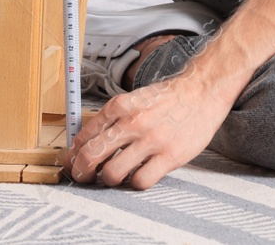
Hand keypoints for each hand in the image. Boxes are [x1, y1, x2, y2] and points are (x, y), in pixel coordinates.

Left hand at [62, 72, 230, 189]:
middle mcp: (131, 122)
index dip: (73, 155)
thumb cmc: (167, 98)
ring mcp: (151, 140)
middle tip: (83, 177)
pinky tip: (138, 175)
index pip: (83, 136)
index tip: (73, 163)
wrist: (202, 90)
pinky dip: (135, 183)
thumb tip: (86, 143)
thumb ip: (112, 119)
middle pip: (91, 156)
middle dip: (81, 172)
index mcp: (119, 106)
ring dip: (108, 180)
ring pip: (112, 173)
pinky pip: (141, 181)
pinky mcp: (169, 156)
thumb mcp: (133, 99)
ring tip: (114, 177)